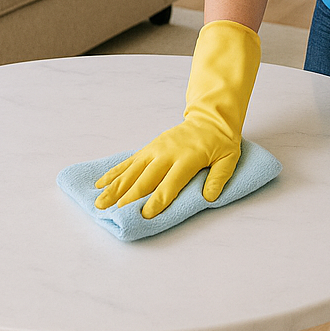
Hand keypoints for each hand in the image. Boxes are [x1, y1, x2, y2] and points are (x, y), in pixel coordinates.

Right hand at [94, 19, 260, 218]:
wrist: (210, 116)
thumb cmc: (220, 141)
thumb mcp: (229, 158)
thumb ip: (219, 177)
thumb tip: (209, 197)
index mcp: (188, 158)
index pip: (170, 182)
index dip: (158, 199)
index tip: (145, 214)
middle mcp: (168, 153)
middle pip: (146, 178)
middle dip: (130, 196)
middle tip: (114, 213)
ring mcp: (156, 149)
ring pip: (132, 170)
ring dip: (115, 187)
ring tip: (100, 203)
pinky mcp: (149, 147)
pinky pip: (129, 161)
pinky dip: (114, 173)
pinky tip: (101, 184)